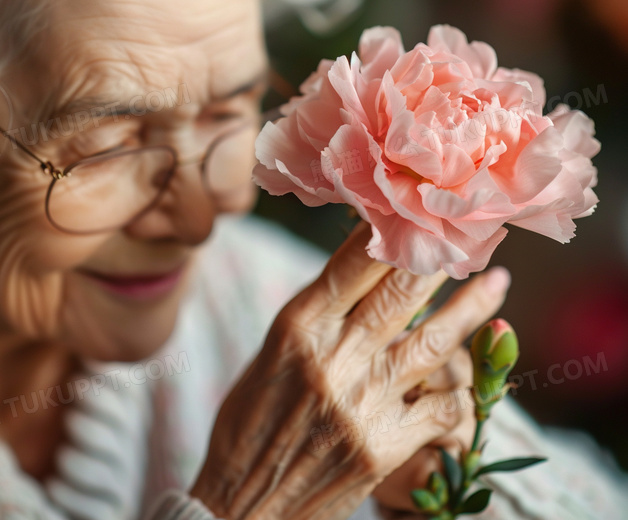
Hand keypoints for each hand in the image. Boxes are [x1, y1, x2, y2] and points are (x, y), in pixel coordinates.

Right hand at [190, 221, 510, 518]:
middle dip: (439, 257)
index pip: (350, 265)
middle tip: (468, 232)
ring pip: (433, 341)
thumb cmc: (248, 428)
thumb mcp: (266, 361)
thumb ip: (312, 324)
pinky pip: (441, 405)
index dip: (388, 232)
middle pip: (399, 292)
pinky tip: (467, 375)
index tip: (414, 209)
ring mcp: (362, 403)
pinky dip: (457, 389)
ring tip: (497, 283)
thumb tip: (355, 284)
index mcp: (294, 331)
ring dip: (471, 308)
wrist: (244, 501)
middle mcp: (331, 359)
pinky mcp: (385, 446)